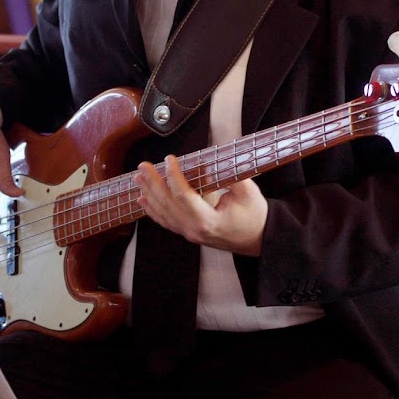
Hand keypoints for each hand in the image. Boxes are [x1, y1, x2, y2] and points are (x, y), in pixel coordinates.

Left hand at [134, 154, 267, 255]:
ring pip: (164, 214)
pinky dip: (153, 210)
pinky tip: (144, 200)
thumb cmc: (255, 216)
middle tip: (143, 166)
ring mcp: (190, 234)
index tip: (169, 159)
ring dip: (149, 194)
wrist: (259, 239)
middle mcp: (195, 230)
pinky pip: (167, 222)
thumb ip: (229, 175)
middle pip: (168, 205)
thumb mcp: (248, 192)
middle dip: (153, 183)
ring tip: (138, 179)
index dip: (174, 176)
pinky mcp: (190, 233)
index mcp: (208, 221)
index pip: (183, 196)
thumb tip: (212, 159)